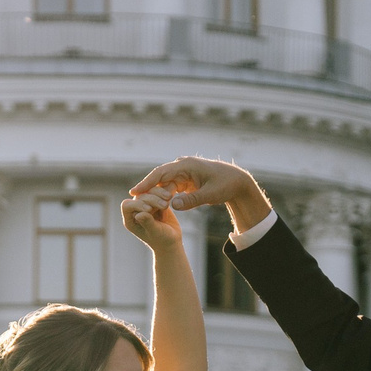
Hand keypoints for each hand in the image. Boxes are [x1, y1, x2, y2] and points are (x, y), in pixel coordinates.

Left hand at [120, 190, 182, 249]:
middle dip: (152, 200)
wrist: (172, 239)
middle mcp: (136, 210)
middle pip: (139, 196)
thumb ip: (147, 223)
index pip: (127, 205)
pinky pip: (157, 191)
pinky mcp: (155, 200)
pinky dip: (163, 193)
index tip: (149, 209)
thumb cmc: (162, 240)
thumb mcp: (155, 232)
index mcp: (130, 219)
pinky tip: (170, 198)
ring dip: (158, 194)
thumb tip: (138, 214)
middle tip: (165, 206)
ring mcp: (146, 204)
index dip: (137, 205)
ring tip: (168, 204)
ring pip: (148, 191)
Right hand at [127, 156, 270, 232]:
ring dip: (156, 194)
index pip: (161, 173)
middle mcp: (182, 166)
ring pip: (164, 184)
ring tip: (143, 204)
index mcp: (187, 165)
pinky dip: (164, 195)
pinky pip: (170, 187)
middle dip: (147, 188)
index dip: (147, 182)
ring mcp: (183, 173)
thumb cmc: (226, 185)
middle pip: (159, 177)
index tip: (134, 192)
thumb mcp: (210, 194)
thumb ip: (192, 200)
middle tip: (133, 199)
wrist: (237, 182)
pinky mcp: (185, 180)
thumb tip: (172, 205)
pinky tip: (156, 204)